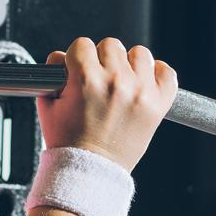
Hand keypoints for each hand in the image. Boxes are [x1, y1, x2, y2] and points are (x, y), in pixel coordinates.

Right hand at [34, 36, 176, 171]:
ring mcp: (141, 92)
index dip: (77, 57)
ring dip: (129, 64)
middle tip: (98, 80)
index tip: (78, 69)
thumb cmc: (69, 143)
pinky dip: (157, 74)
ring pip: (139, 53)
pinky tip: (144, 84)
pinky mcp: (158, 104)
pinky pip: (167, 72)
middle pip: (111, 45)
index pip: (82, 45)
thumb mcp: (48, 106)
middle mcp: (116, 82)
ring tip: (120, 84)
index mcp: (86, 80)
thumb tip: (60, 58)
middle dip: (101, 60)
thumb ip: (51, 75)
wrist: (90, 170)